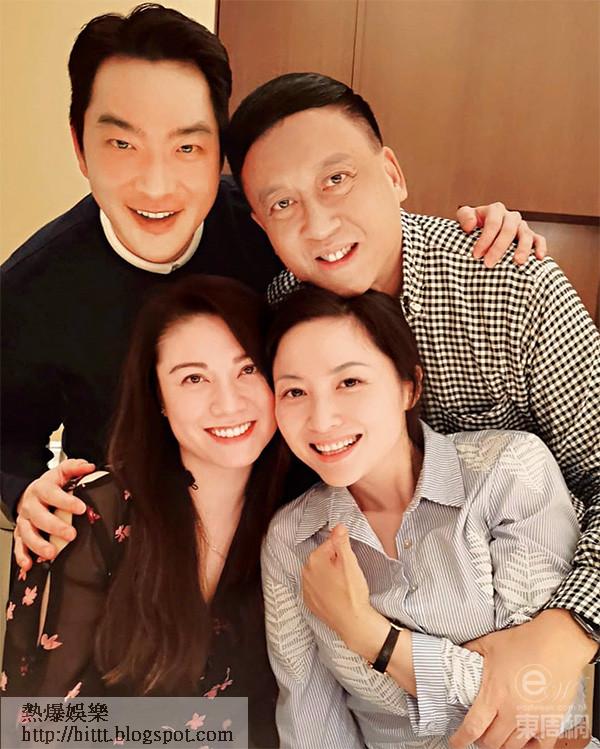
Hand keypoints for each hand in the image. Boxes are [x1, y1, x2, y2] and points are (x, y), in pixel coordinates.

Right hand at [15, 459, 92, 568]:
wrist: (29, 493)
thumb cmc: (49, 486)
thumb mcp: (61, 473)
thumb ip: (74, 468)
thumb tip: (89, 467)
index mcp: (42, 489)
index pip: (53, 494)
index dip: (66, 502)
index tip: (80, 508)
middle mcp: (31, 505)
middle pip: (40, 516)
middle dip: (55, 527)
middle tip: (71, 534)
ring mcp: (24, 520)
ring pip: (27, 533)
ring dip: (38, 544)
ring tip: (52, 553)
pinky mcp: (20, 533)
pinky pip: (19, 545)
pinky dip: (22, 555)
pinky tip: (29, 563)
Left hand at [302, 524, 376, 648]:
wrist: (353, 623)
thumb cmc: (352, 593)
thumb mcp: (350, 562)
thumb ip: (341, 541)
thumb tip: (338, 526)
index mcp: (314, 560)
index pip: (330, 544)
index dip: (342, 550)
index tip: (349, 560)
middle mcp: (305, 573)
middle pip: (323, 558)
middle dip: (335, 561)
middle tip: (348, 573)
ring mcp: (306, 589)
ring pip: (320, 573)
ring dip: (329, 574)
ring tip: (344, 585)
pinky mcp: (310, 602)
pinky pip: (317, 588)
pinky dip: (325, 588)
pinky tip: (337, 594)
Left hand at [450, 609, 595, 748]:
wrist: (556, 643)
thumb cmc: (524, 642)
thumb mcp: (488, 644)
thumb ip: (470, 652)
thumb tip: (458, 654)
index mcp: (493, 694)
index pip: (472, 727)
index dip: (461, 739)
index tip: (456, 743)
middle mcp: (511, 712)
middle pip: (491, 742)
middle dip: (482, 740)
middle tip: (481, 734)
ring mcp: (532, 720)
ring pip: (512, 748)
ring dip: (503, 745)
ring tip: (500, 736)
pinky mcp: (551, 722)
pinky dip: (529, 748)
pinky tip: (524, 741)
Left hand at [456, 203, 546, 267]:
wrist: (482, 230)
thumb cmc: (473, 224)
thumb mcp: (465, 216)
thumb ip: (465, 216)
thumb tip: (470, 225)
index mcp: (495, 210)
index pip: (492, 223)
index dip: (485, 239)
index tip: (476, 255)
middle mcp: (510, 216)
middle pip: (508, 230)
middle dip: (498, 248)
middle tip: (489, 264)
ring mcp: (522, 226)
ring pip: (525, 235)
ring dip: (523, 248)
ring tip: (518, 262)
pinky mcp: (530, 236)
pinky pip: (539, 239)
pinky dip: (540, 247)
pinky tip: (539, 257)